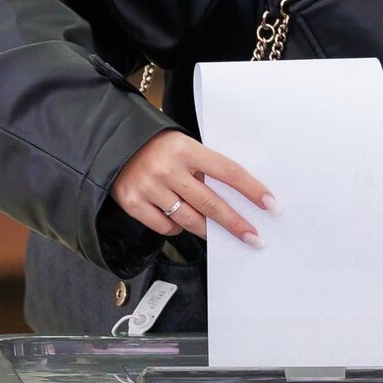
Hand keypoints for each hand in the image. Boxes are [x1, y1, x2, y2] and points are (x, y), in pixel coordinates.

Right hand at [112, 130, 277, 247]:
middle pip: (210, 203)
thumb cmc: (157, 147)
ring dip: (207, 231)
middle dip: (235, 223)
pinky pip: (165, 226)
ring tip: (217, 236)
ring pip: (188, 219)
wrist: (112, 144)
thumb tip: (232, 199)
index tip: (270, 205)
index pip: (227, 171)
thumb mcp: (183, 146)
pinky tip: (177, 220)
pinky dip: (175, 227)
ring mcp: (149, 187)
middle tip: (253, 238)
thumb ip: (203, 168)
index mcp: (186, 149)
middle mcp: (168, 169)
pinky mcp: (133, 203)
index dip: (251, 189)